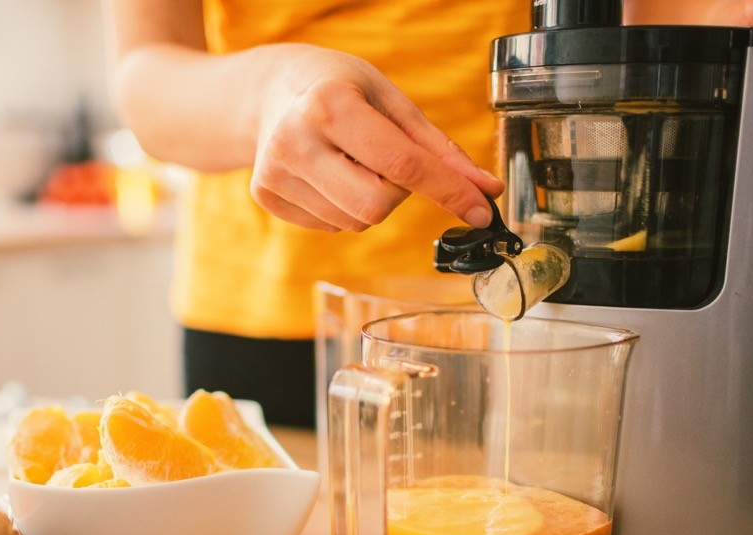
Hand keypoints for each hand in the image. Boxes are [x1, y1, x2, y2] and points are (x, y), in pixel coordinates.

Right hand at [250, 45, 503, 232]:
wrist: (272, 91)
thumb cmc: (341, 89)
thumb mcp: (392, 103)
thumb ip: (440, 151)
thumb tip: (486, 191)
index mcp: (329, 105)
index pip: (401, 164)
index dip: (448, 191)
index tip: (482, 211)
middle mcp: (295, 141)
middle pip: (376, 206)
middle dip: (397, 193)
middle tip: (383, 160)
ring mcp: (274, 173)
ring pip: (355, 222)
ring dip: (370, 200)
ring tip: (350, 162)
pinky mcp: (266, 197)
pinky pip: (331, 227)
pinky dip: (343, 208)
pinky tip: (328, 176)